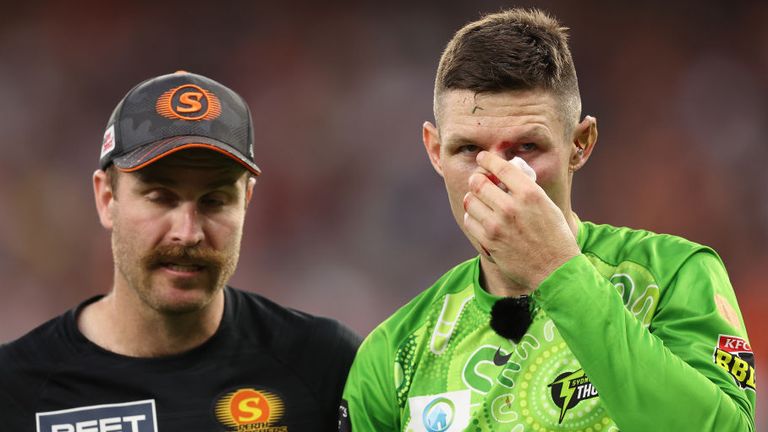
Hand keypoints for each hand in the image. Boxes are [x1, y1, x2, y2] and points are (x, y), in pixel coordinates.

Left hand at [463, 151, 579, 291]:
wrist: (555, 270)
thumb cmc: (554, 237)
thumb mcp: (547, 206)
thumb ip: (526, 190)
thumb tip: (507, 174)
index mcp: (529, 193)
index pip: (501, 167)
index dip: (487, 159)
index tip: (482, 158)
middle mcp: (512, 206)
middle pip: (478, 182)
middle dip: (476, 179)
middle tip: (477, 181)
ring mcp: (498, 224)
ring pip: (470, 201)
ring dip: (472, 199)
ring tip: (478, 201)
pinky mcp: (489, 241)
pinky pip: (469, 221)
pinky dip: (472, 218)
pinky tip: (479, 219)